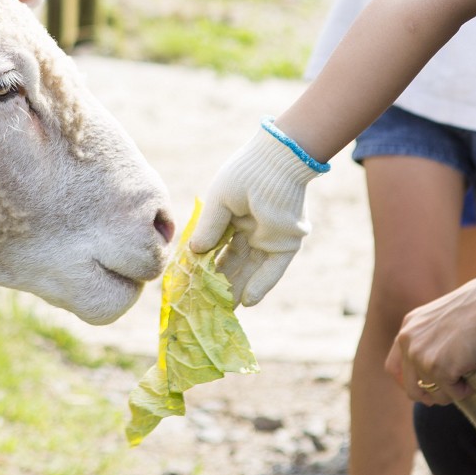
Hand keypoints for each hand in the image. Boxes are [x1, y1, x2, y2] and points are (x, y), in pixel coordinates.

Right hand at [189, 124, 326, 306]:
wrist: (276, 163)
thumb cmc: (244, 175)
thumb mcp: (219, 202)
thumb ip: (209, 228)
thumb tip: (195, 252)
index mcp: (233, 218)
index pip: (216, 248)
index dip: (203, 265)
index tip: (190, 282)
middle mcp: (250, 231)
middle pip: (233, 263)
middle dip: (220, 283)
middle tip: (204, 303)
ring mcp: (268, 239)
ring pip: (251, 271)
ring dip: (238, 290)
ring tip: (223, 311)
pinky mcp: (285, 244)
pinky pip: (272, 270)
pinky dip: (261, 285)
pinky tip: (248, 301)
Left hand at [386, 267, 475, 404]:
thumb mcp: (444, 321)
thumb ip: (433, 342)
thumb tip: (434, 378)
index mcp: (409, 326)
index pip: (394, 367)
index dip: (410, 383)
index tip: (426, 389)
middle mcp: (408, 341)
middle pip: (411, 389)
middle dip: (434, 394)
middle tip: (455, 389)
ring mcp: (421, 356)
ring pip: (435, 395)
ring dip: (455, 391)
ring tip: (473, 371)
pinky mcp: (439, 369)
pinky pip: (455, 395)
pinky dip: (470, 388)